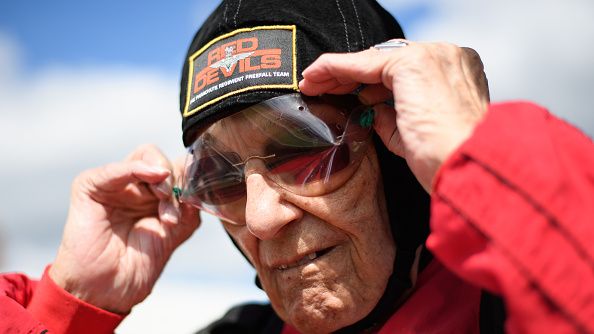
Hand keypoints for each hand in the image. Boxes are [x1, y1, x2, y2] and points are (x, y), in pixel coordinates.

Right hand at [50, 145, 199, 313]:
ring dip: (163, 180)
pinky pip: (115, 168)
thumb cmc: (136, 267)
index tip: (192, 205)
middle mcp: (134, 186)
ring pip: (145, 155)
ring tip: (165, 212)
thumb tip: (197, 184)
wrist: (106, 292)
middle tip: (174, 212)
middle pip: (163, 159)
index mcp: (152, 196)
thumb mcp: (174, 234)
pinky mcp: (90, 188)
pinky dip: (137, 168)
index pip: (176, 168)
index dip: (188, 181)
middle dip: (177, 182)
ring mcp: (113, 185)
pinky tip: (153, 176)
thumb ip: (187, 208)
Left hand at [299, 41, 489, 191]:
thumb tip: (372, 110)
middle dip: (350, 76)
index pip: (402, 71)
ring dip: (338, 73)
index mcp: (458, 71)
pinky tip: (316, 77)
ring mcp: (432, 55)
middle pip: (385, 61)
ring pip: (371, 60)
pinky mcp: (412, 63)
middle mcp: (448, 56)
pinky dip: (336, 69)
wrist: (464, 167)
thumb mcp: (415, 134)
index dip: (369, 82)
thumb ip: (393, 116)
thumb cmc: (446, 160)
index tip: (346, 94)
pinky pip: (363, 63)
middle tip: (320, 87)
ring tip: (312, 84)